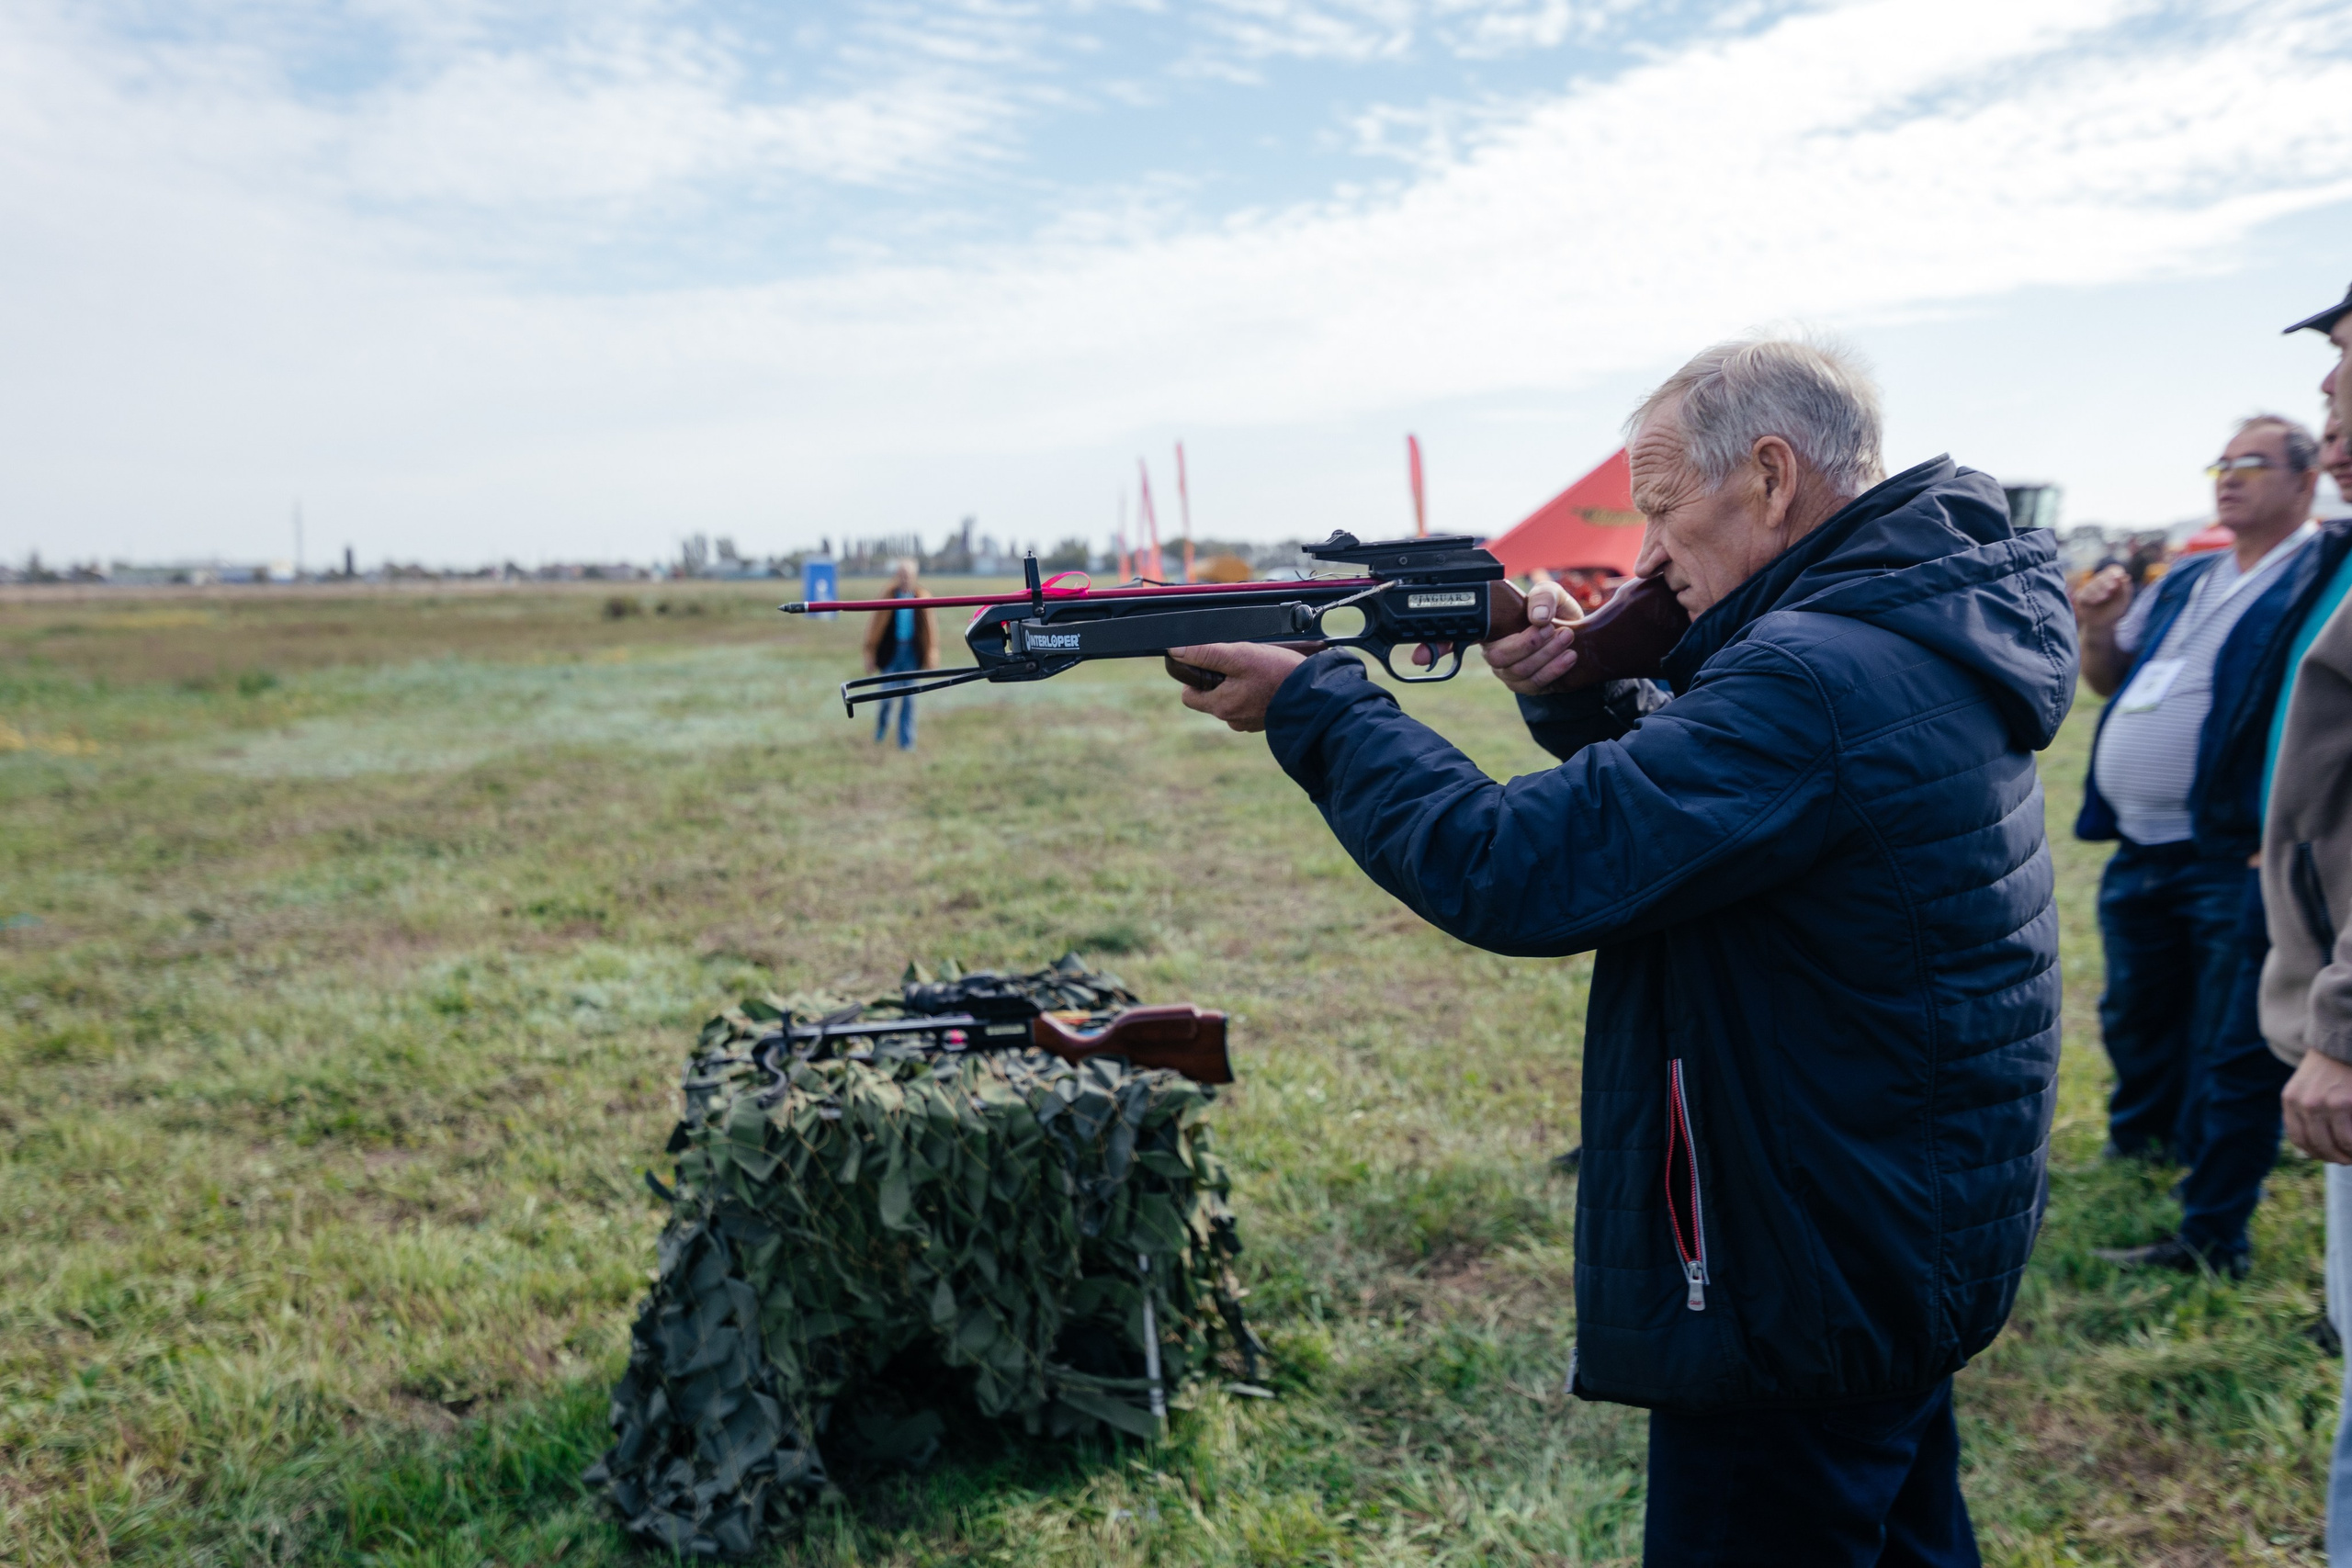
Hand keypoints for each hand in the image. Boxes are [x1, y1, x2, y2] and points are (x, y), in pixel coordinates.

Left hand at [1168, 642, 1307, 732]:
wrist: (1315, 696)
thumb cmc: (1277, 675)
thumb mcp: (1238, 655)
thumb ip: (1206, 653)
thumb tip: (1175, 651)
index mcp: (1221, 706)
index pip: (1189, 695)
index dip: (1195, 677)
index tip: (1212, 665)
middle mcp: (1232, 720)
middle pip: (1211, 697)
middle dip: (1220, 680)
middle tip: (1240, 665)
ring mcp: (1250, 723)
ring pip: (1232, 701)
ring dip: (1240, 687)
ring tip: (1259, 673)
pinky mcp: (1266, 721)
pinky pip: (1251, 706)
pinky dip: (1256, 694)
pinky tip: (1269, 683)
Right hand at [1482, 581, 1585, 694]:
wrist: (1574, 633)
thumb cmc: (1553, 611)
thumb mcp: (1551, 593)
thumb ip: (1543, 596)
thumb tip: (1538, 618)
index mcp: (1491, 628)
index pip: (1472, 635)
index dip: (1468, 637)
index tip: (1481, 634)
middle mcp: (1494, 653)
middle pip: (1499, 656)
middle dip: (1529, 643)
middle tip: (1553, 628)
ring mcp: (1508, 673)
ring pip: (1519, 670)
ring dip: (1546, 654)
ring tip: (1567, 637)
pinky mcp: (1526, 686)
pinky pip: (1534, 684)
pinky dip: (1554, 670)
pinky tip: (1569, 656)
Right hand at [2071, 566, 2131, 634]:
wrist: (2103, 625)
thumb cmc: (2114, 612)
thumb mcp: (2124, 601)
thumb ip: (2126, 589)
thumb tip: (2125, 576)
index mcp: (2112, 581)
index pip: (2113, 570)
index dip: (2115, 572)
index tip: (2118, 577)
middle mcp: (2100, 583)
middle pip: (2101, 576)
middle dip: (2106, 581)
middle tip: (2111, 589)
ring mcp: (2089, 589)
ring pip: (2092, 584)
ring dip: (2098, 590)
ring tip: (2103, 598)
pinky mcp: (2081, 596)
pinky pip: (2084, 593)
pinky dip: (2090, 596)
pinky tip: (2095, 602)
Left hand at [2284, 1050, 2351, 1162]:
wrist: (2344, 1043)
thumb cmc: (2330, 1066)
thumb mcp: (2307, 1084)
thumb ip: (2305, 1108)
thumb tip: (2313, 1147)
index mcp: (2290, 1099)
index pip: (2298, 1138)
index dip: (2314, 1152)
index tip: (2328, 1155)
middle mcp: (2302, 1103)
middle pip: (2315, 1146)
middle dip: (2333, 1157)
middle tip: (2345, 1159)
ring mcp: (2323, 1104)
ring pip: (2334, 1146)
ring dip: (2346, 1156)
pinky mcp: (2344, 1104)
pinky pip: (2349, 1139)